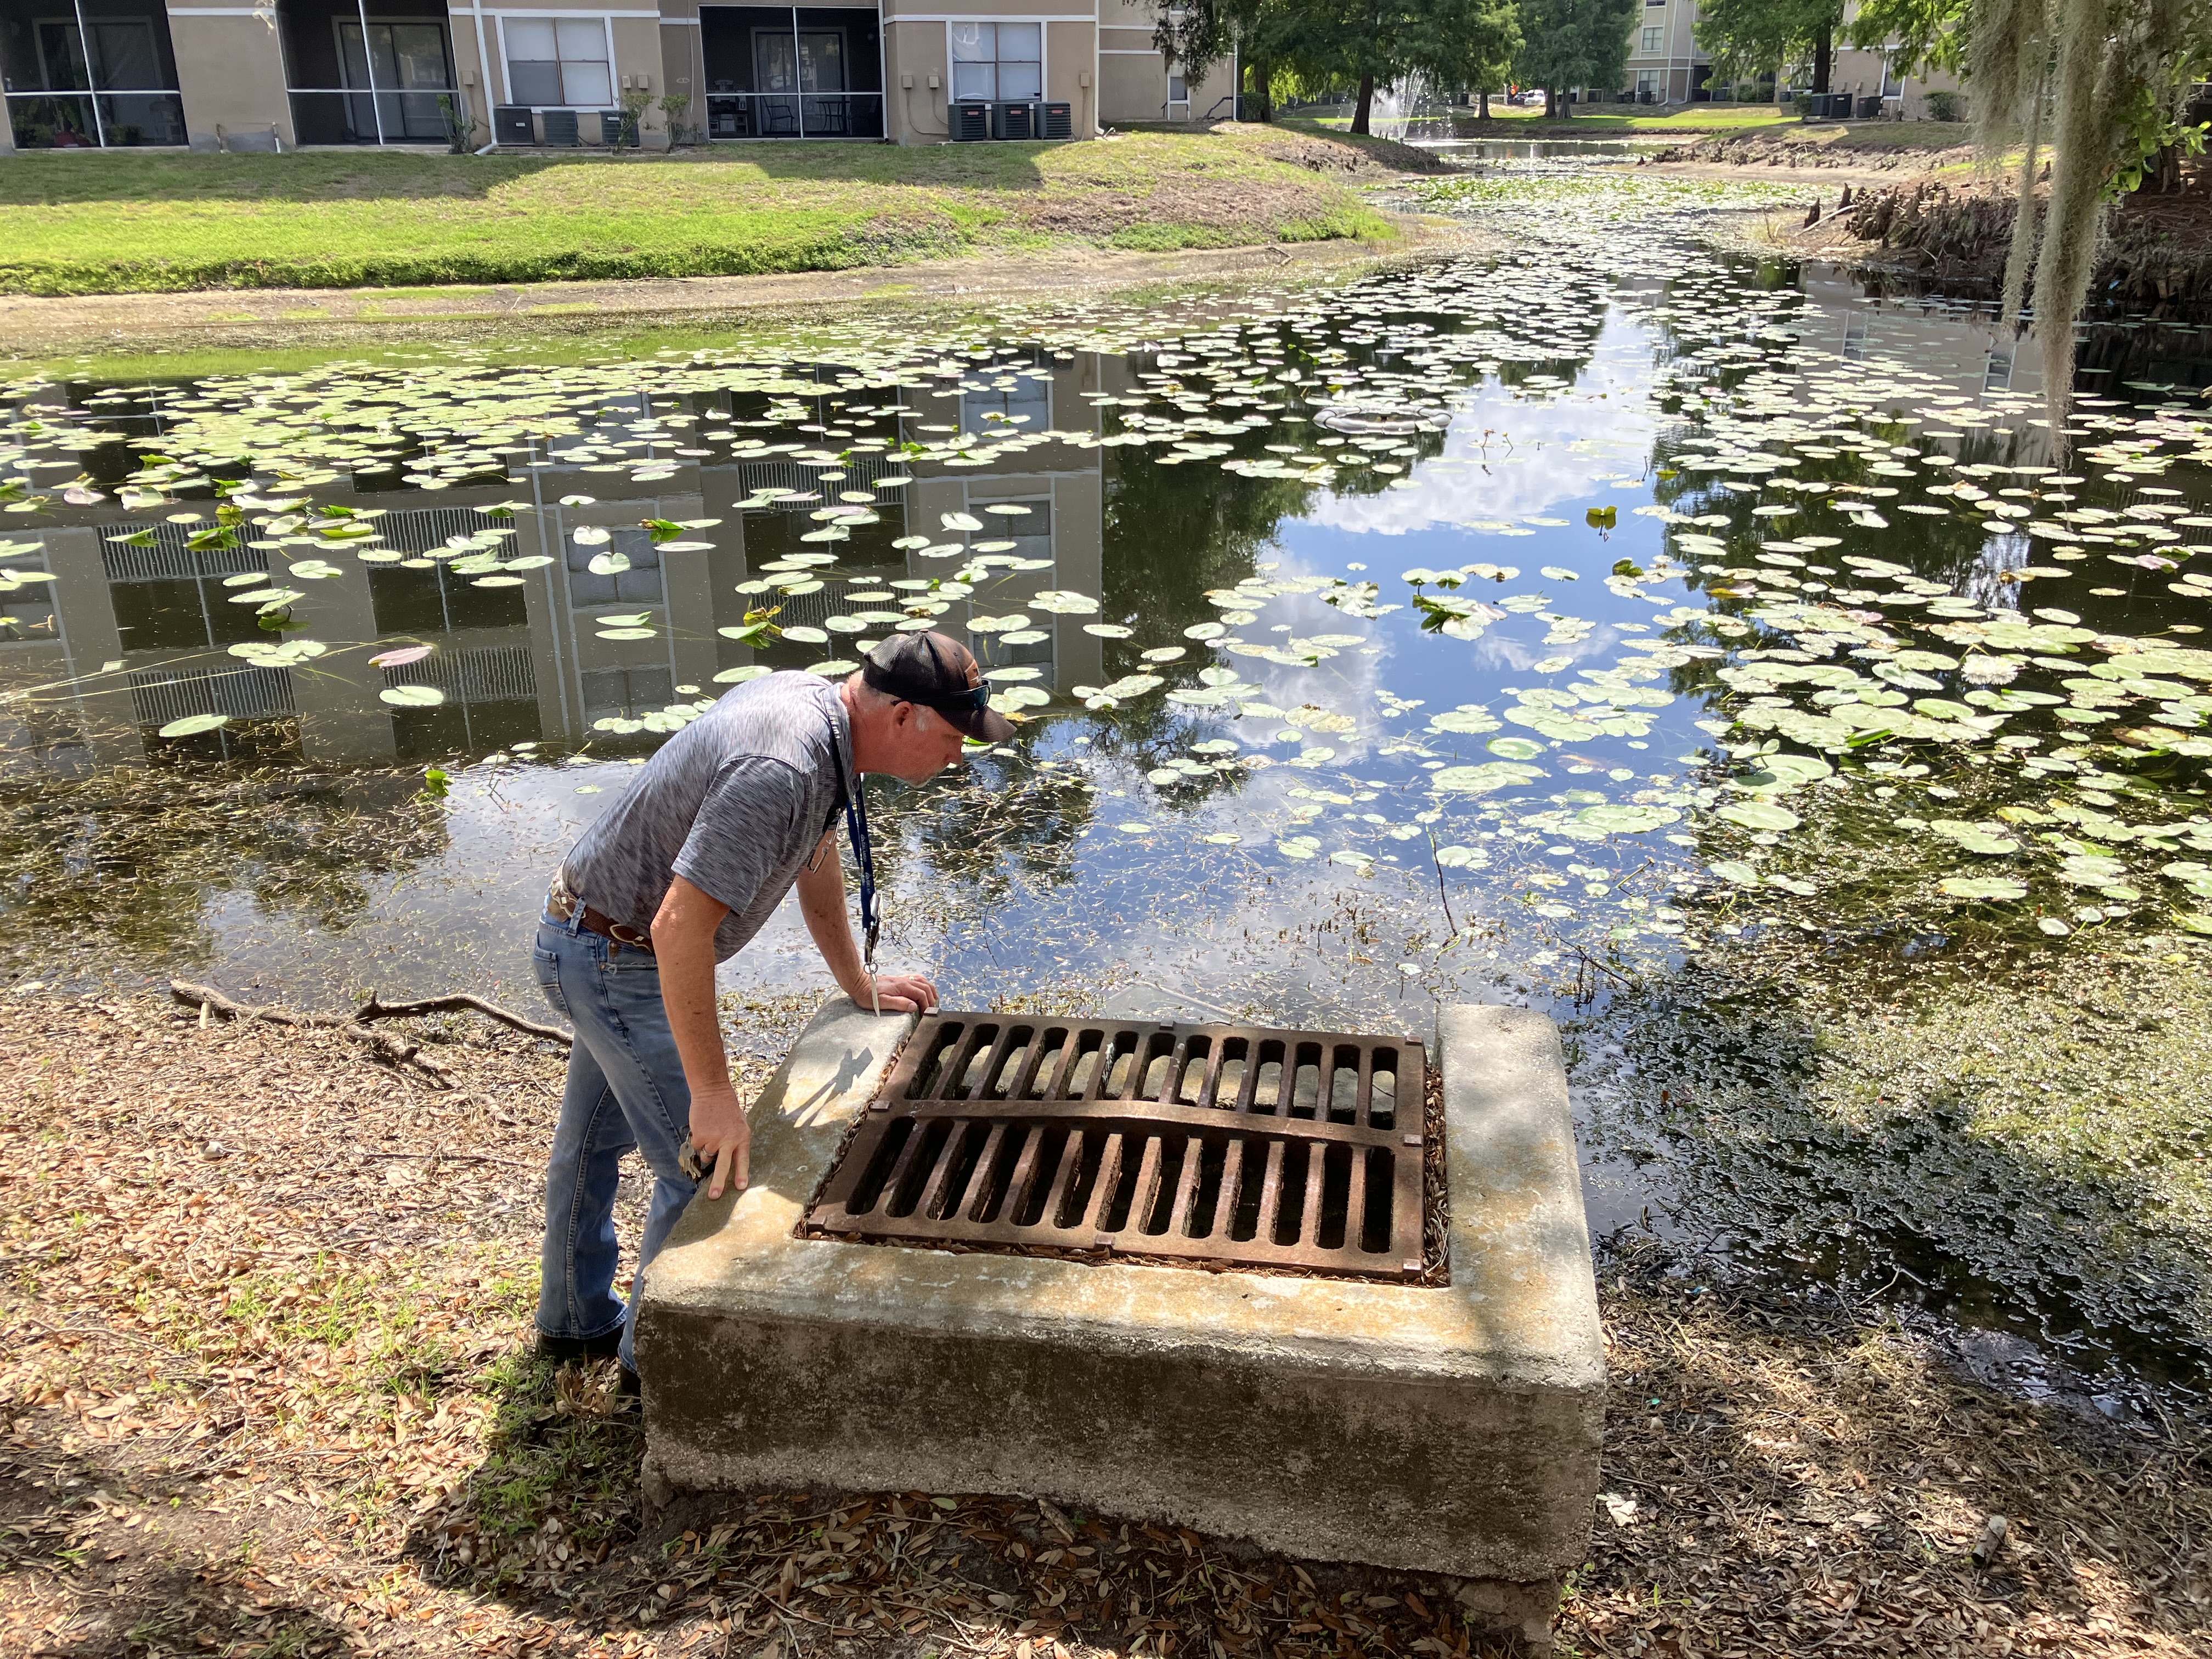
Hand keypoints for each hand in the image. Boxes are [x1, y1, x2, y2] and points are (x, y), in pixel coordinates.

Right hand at [687, 1084, 749, 1199]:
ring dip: (706, 1149)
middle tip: (714, 1196)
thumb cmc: (727, 1109)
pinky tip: (703, 1127)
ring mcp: (713, 1139)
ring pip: (707, 1156)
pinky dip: (698, 1140)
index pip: (742, 1160)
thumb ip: (735, 1142)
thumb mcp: (739, 1125)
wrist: (713, 1092)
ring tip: (711, 1131)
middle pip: (723, 1166)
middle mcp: (728, 1140)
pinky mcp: (700, 1136)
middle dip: (718, 1183)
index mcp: (741, 1138)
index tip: (741, 1187)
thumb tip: (728, 1160)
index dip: (741, 1174)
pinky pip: (697, 1146)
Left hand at [849, 971, 937, 1013]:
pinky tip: (924, 989)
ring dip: (930, 990)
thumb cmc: (868, 994)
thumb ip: (899, 1004)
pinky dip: (924, 984)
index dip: (926, 1005)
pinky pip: (917, 979)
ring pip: (923, 982)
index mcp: (902, 987)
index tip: (925, 1015)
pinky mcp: (899, 980)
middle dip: (931, 999)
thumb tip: (914, 1007)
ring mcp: (902, 979)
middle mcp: (905, 981)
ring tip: (933, 1000)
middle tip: (931, 1011)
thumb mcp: (882, 1002)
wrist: (858, 983)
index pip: (921, 994)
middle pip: (925, 987)